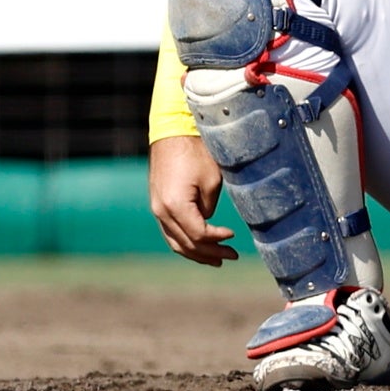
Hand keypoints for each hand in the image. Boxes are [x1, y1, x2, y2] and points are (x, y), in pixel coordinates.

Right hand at [148, 135, 236, 265]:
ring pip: (175, 242)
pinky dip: (184, 241)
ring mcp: (156, 208)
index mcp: (175, 206)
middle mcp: (161, 211)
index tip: (233, 236)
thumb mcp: (212, 180)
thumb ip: (209, 208)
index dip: (218, 240)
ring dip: (195, 253)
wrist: (172, 130)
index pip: (199, 235)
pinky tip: (198, 246)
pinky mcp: (157, 203)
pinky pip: (170, 231)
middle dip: (209, 253)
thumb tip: (207, 221)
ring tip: (216, 260)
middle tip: (230, 257)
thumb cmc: (195, 152)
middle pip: (186, 244)